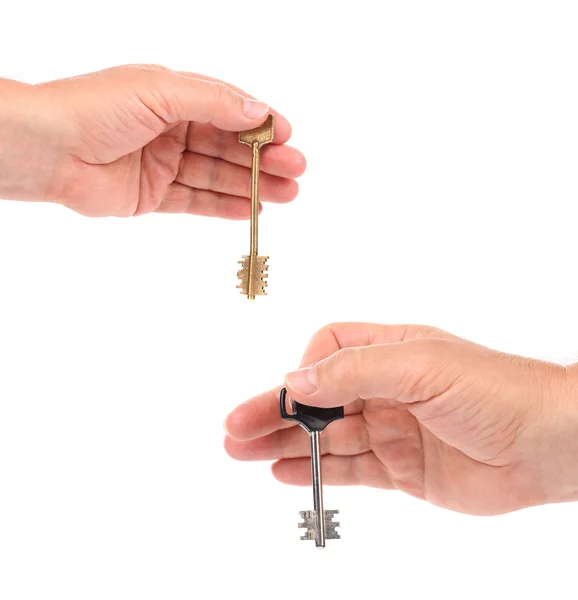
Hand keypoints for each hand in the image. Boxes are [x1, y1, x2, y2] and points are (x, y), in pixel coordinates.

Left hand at [0, 64, 304, 216]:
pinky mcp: (153, 195)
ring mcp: (163, 163)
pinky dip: (223, 206)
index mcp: (174, 96)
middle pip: (228, 146)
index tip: (287, 137)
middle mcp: (171, 128)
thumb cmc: (96, 109)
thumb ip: (212, 102)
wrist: (48, 150)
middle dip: (264, 159)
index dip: (259, 124)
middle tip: (297, 171)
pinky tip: (249, 210)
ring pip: (217, 175)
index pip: (228, 110)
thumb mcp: (161, 91)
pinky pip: (195, 201)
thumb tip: (257, 112)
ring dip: (251, 185)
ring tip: (286, 194)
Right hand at [225, 323, 577, 514]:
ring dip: (284, 443)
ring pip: (325, 436)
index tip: (290, 394)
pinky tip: (282, 472)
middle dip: (275, 412)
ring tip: (243, 452)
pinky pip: (349, 468)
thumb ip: (355, 371)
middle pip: (317, 398)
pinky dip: (314, 470)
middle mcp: (386, 388)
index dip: (304, 372)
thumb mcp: (420, 367)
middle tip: (234, 429)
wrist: (550, 445)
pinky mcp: (402, 467)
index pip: (329, 352)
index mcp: (390, 352)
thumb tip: (297, 378)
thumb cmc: (496, 391)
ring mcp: (392, 428)